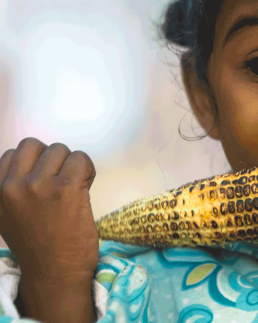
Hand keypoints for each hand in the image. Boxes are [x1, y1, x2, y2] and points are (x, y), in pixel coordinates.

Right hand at [0, 138, 97, 322]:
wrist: (55, 273)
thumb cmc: (39, 245)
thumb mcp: (9, 215)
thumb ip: (13, 189)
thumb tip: (30, 165)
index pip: (13, 154)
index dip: (35, 164)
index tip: (44, 182)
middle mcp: (12, 186)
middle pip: (35, 145)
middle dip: (52, 159)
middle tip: (62, 181)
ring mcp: (38, 185)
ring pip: (60, 150)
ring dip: (71, 165)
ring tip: (74, 188)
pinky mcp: (65, 188)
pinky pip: (80, 159)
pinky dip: (87, 170)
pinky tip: (85, 188)